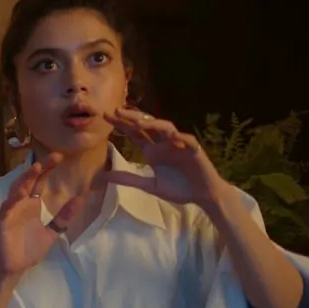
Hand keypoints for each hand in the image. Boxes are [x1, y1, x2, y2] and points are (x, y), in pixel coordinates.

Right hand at [0, 153, 89, 278]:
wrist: (15, 268)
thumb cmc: (29, 249)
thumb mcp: (52, 232)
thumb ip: (64, 217)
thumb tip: (81, 199)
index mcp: (30, 204)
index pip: (38, 182)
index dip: (47, 169)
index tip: (60, 157)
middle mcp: (19, 204)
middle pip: (28, 181)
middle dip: (38, 168)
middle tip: (53, 157)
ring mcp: (10, 212)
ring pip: (16, 190)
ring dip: (25, 179)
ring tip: (36, 168)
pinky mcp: (2, 222)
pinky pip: (7, 209)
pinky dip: (12, 200)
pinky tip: (19, 193)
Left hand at [102, 107, 228, 207]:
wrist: (202, 196)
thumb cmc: (178, 189)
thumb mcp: (149, 186)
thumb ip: (129, 179)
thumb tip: (105, 175)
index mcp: (152, 151)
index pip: (135, 134)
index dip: (122, 124)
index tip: (106, 115)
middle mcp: (164, 144)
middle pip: (148, 126)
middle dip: (133, 118)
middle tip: (117, 111)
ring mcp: (180, 145)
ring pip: (167, 128)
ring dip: (154, 124)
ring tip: (139, 124)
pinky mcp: (195, 151)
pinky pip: (188, 141)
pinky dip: (181, 138)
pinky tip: (173, 136)